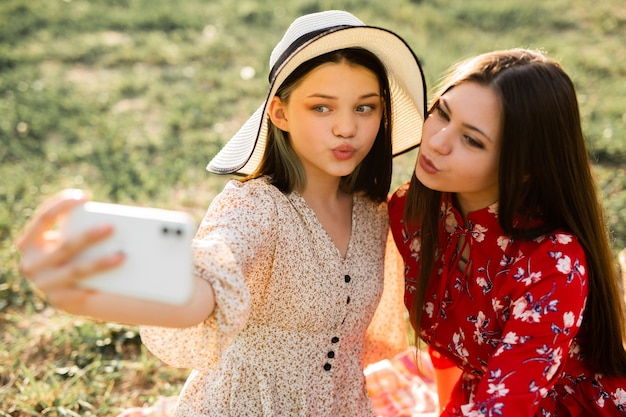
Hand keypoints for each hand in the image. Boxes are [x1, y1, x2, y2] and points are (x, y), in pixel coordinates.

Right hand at [16, 189, 123, 312]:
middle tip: (112, 227)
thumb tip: (114, 219)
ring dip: (100, 262)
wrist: (63, 290)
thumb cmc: (70, 253)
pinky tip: (115, 280)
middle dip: (89, 236)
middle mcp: (32, 263)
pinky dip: (98, 284)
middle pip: (65, 246)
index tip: (85, 196)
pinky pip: (82, 292)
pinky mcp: (60, 300)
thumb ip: (77, 228)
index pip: (43, 218)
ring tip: (123, 255)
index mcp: (30, 242)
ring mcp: (45, 283)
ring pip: (76, 270)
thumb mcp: (66, 239)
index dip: (62, 205)